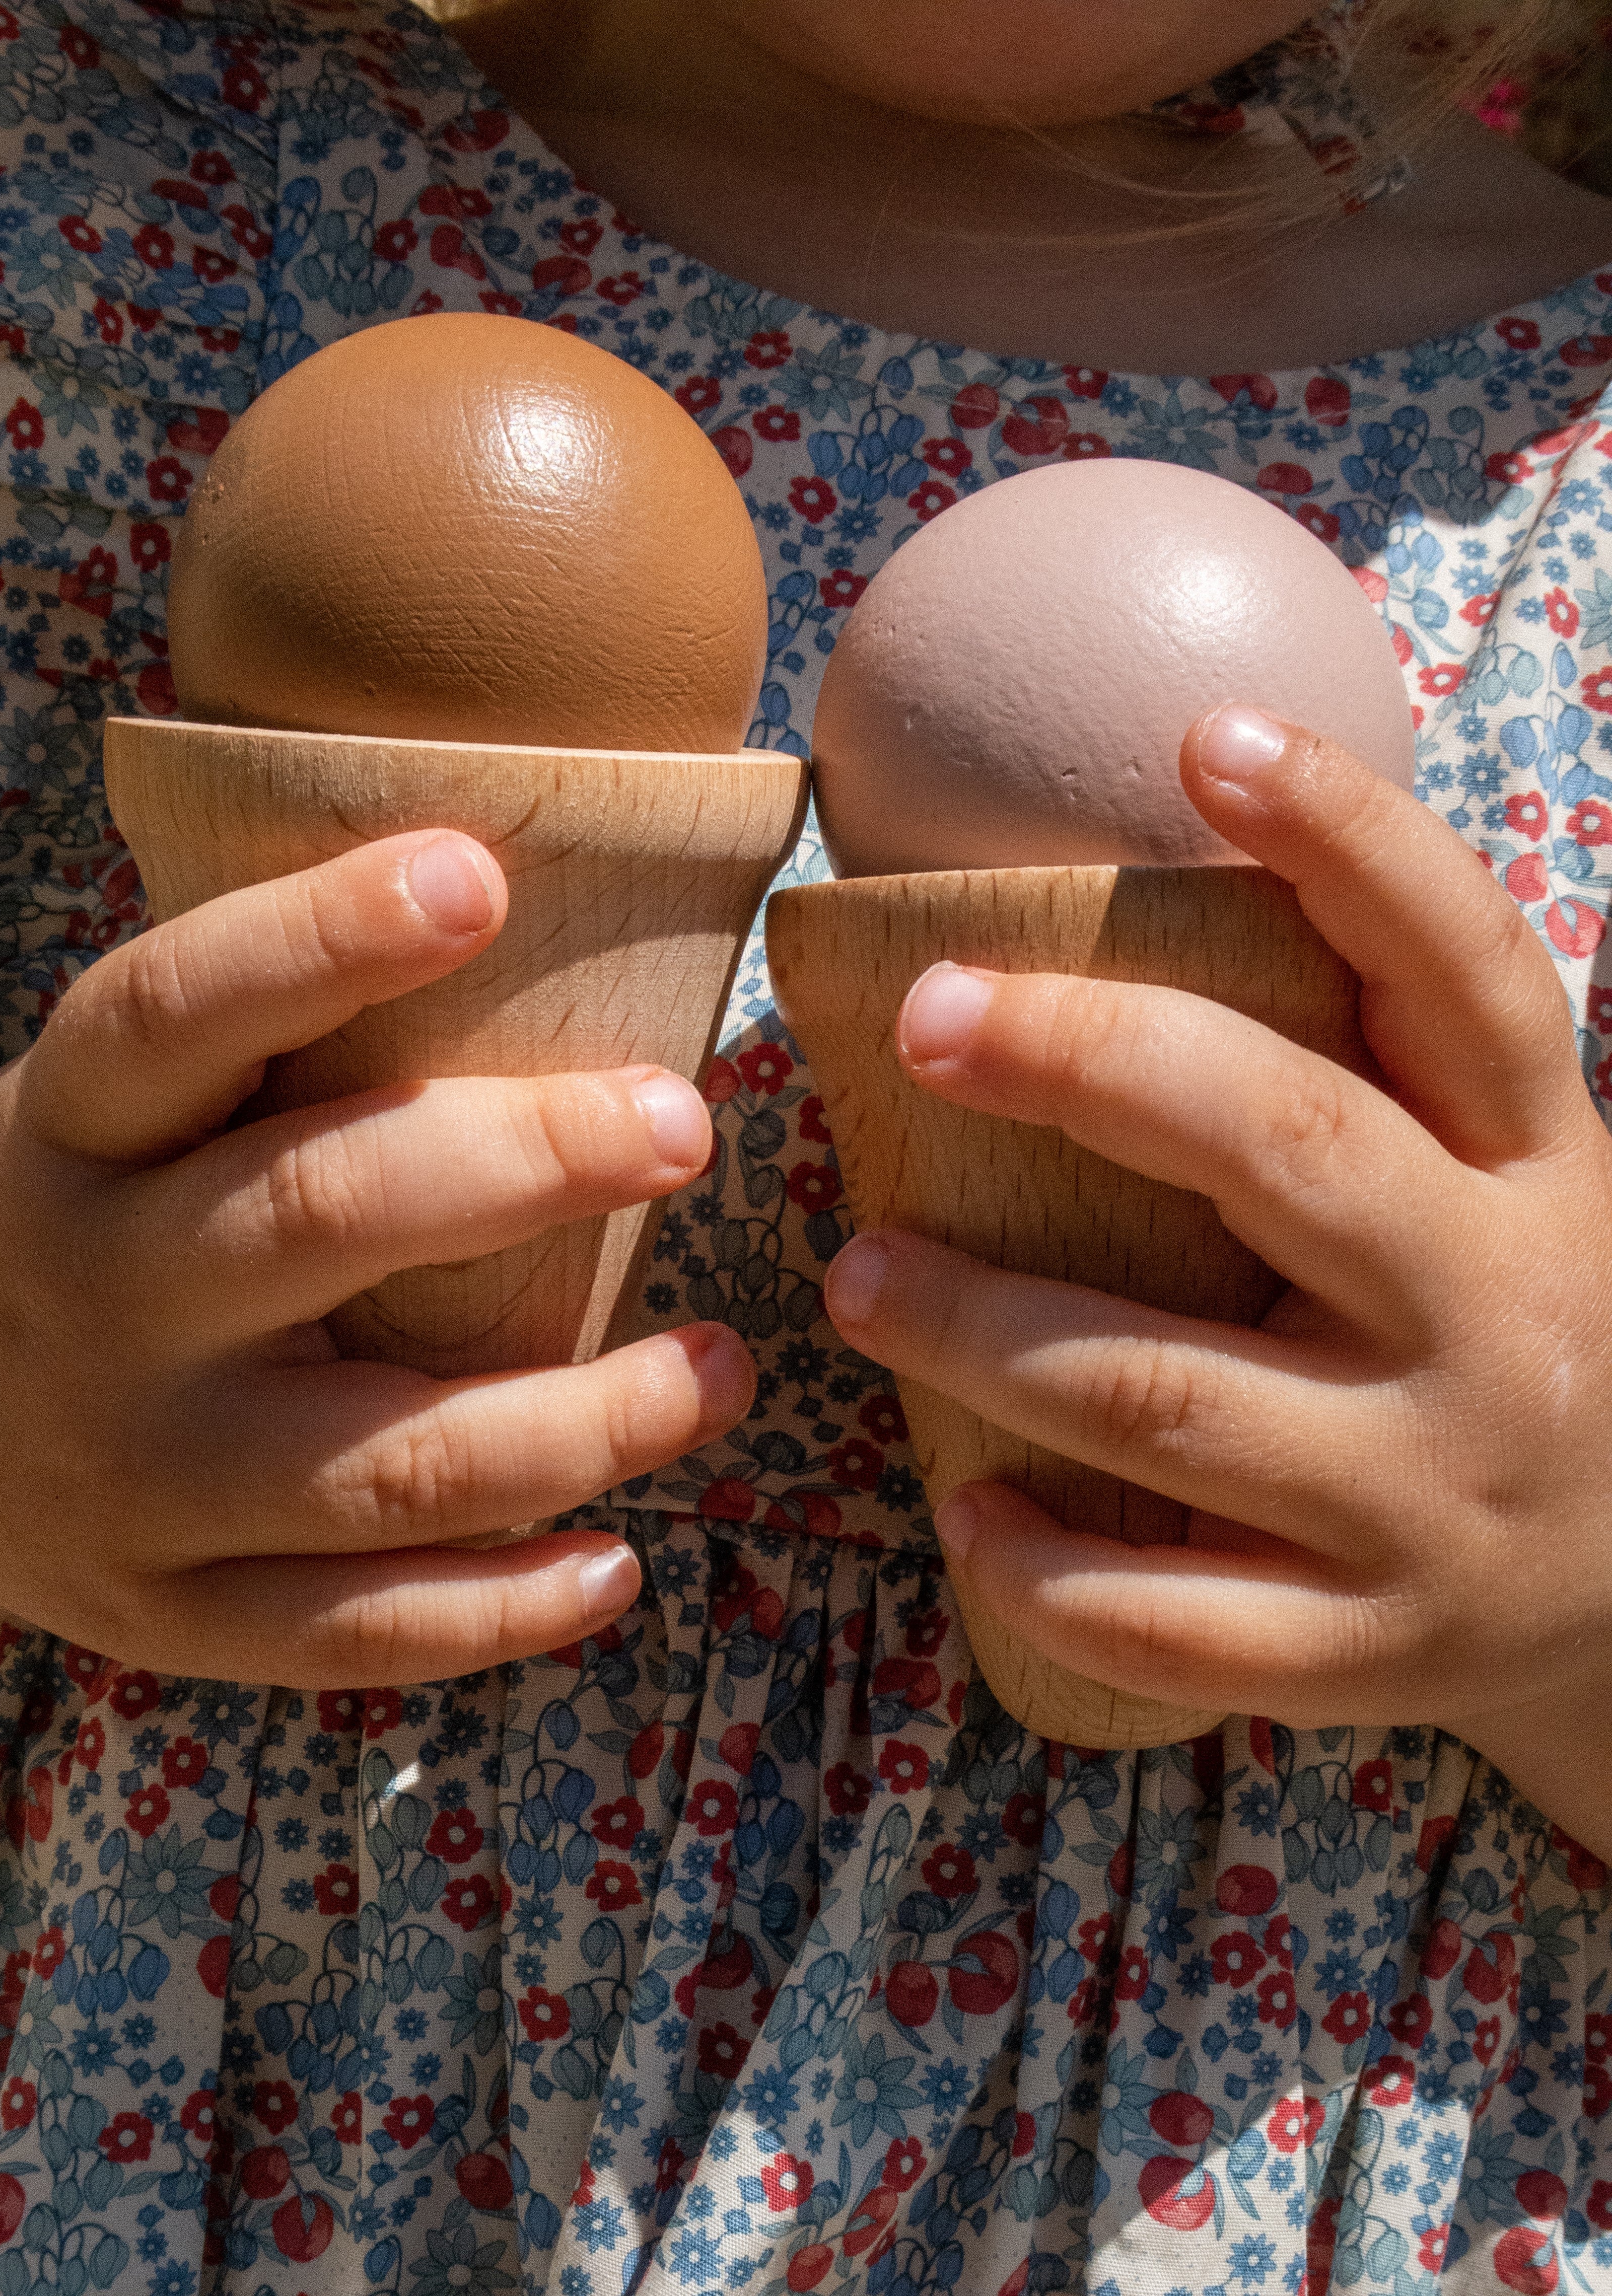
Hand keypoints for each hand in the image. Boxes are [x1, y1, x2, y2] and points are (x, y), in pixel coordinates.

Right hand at [0, 830, 752, 1696]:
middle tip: (677, 1123)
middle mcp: (90, 1301)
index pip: (170, 1014)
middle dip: (518, 1166)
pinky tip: (618, 1564)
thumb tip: (513, 899)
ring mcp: (127, 1481)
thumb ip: (256, 1038)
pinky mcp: (166, 1616)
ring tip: (722, 1367)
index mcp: (64, 1134)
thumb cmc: (62, 1209)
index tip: (476, 874)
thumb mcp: (99, 1104)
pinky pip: (354, 1633)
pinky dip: (499, 1612)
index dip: (316, 939)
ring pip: (379, 1466)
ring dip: (579, 1422)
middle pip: (312, 1219)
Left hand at [823, 704, 1611, 1854]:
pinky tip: (962, 1513)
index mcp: (1539, 1165)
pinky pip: (1181, 1622)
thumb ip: (1359, 1070)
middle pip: (1291, 1149)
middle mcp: (1501, 1310)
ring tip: (857, 1276)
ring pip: (1178, 1397)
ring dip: (989, 1333)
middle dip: (1092, 1068)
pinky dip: (1046, 1569)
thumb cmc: (1493, 1331)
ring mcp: (1437, 1491)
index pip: (1463, 968)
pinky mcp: (1374, 1644)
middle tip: (925, 1017)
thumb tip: (1123, 907)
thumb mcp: (1489, 1185)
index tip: (1207, 734)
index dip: (1349, 840)